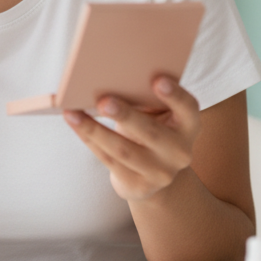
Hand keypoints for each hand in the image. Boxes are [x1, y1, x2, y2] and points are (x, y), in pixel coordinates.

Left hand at [64, 77, 200, 202]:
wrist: (153, 173)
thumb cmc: (151, 127)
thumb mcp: (157, 113)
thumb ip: (145, 97)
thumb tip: (109, 75)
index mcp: (188, 125)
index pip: (188, 108)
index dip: (174, 95)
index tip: (157, 80)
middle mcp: (179, 152)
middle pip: (151, 132)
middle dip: (126, 116)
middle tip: (103, 101)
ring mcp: (160, 173)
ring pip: (123, 150)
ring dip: (94, 130)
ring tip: (72, 113)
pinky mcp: (138, 186)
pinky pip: (108, 160)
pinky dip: (89, 139)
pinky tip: (74, 124)